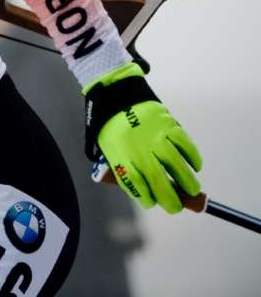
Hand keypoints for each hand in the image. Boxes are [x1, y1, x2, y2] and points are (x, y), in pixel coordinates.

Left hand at [85, 63, 202, 212]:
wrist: (115, 94)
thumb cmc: (110, 125)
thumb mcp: (105, 148)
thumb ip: (119, 168)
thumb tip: (139, 189)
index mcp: (121, 156)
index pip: (136, 184)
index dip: (146, 197)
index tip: (153, 203)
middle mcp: (139, 149)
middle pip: (158, 180)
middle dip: (170, 199)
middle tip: (176, 207)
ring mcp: (156, 137)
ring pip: (176, 165)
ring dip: (187, 181)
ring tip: (192, 190)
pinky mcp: (169, 125)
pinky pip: (185, 145)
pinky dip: (193, 158)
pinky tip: (195, 166)